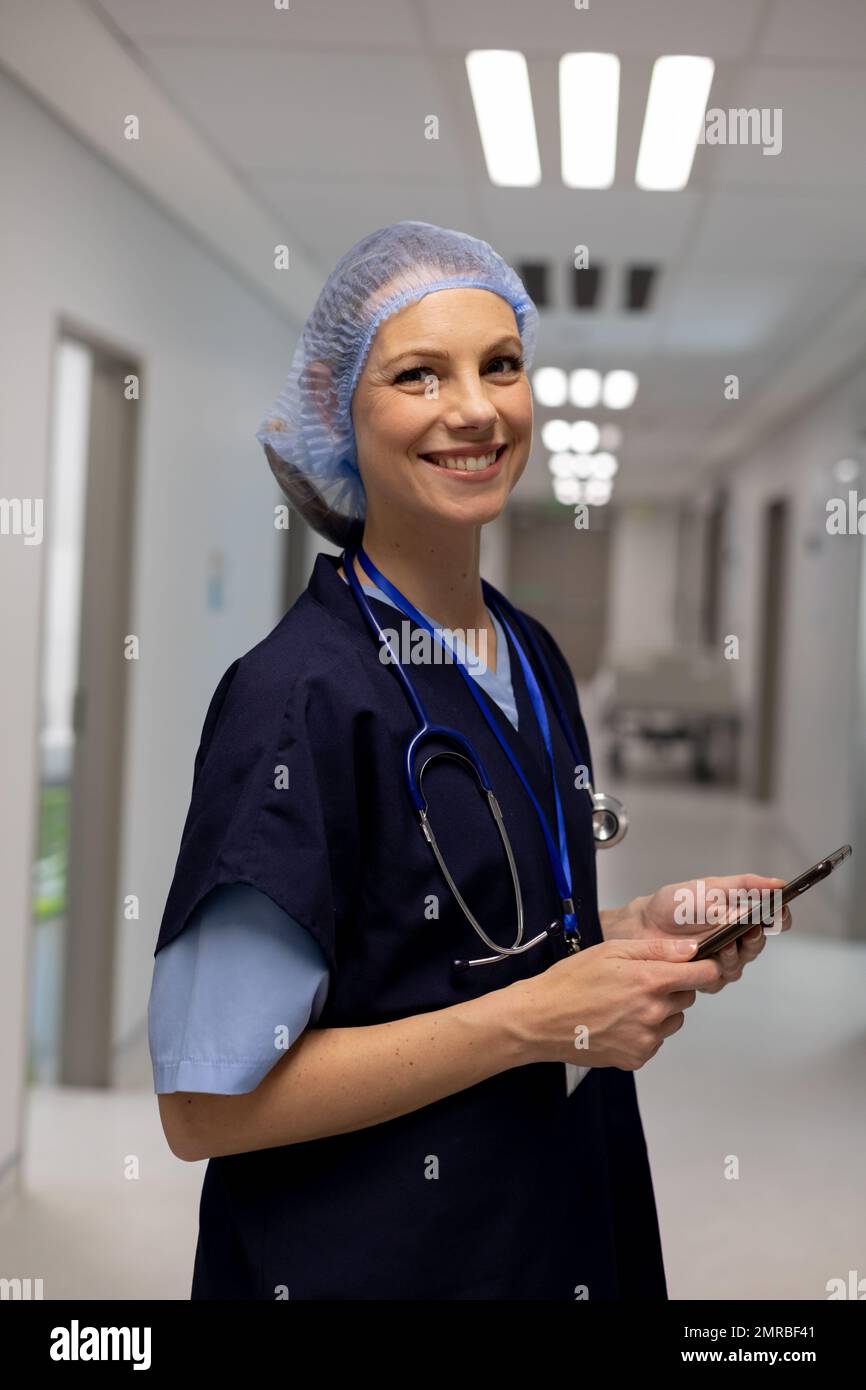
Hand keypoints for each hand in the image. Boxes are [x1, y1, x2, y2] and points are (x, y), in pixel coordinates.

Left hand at [602, 875, 792, 993]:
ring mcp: (721, 960)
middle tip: (753, 929)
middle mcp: (736, 940)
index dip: (780, 917)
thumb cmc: (676, 903)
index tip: (779, 911)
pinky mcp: (704, 977)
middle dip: (757, 937)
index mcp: (741, 916)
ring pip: (741, 964)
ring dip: (736, 954)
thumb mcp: (710, 887)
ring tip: (726, 942)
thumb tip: (777, 884)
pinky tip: (709, 958)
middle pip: (759, 944)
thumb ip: (744, 885)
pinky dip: (715, 969)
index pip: (773, 920)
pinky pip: (718, 979)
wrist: (643, 923)